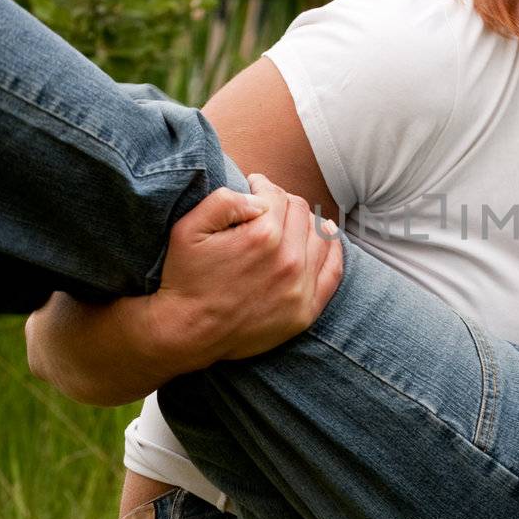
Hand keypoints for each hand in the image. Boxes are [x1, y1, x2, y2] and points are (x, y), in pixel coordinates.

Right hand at [145, 174, 344, 368]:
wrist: (188, 332)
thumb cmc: (186, 278)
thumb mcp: (188, 228)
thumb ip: (225, 201)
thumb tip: (258, 195)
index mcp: (263, 236)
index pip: (277, 195)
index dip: (263, 186)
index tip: (255, 187)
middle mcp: (288, 260)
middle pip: (301, 212)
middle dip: (284, 203)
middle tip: (269, 207)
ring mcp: (299, 288)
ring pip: (321, 236)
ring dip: (308, 223)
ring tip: (294, 221)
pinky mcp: (305, 311)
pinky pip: (333, 271)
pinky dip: (333, 250)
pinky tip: (326, 238)